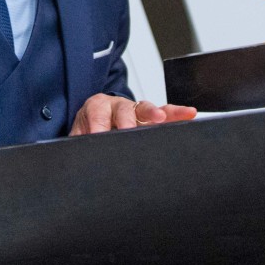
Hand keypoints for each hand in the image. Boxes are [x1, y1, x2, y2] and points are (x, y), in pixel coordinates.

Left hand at [69, 93, 196, 135]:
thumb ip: (78, 144)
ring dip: (154, 113)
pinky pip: (166, 114)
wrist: (96, 125)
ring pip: (146, 109)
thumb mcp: (78, 137)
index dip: (98, 127)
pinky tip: (189, 114)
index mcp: (97, 107)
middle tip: (128, 130)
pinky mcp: (152, 118)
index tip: (98, 137)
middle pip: (123, 110)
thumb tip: (76, 159)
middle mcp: (118, 105)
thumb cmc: (89, 130)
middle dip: (126, 121)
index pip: (97, 114)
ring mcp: (136, 110)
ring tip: (160, 118)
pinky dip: (177, 114)